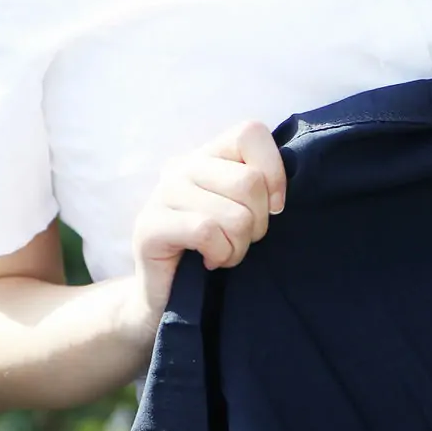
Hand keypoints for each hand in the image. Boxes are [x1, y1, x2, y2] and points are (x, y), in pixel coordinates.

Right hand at [129, 118, 287, 320]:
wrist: (169, 297)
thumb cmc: (215, 250)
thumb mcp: (243, 211)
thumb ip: (260, 188)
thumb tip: (283, 192)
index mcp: (207, 155)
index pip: (250, 133)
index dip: (274, 172)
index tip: (275, 208)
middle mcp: (181, 166)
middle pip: (249, 182)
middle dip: (258, 223)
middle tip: (241, 239)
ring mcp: (161, 194)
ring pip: (233, 214)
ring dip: (238, 246)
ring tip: (224, 253)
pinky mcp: (149, 227)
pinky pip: (207, 232)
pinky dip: (220, 254)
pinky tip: (210, 261)